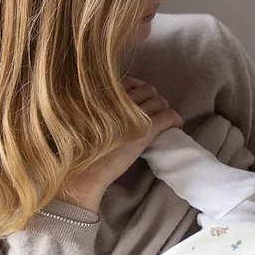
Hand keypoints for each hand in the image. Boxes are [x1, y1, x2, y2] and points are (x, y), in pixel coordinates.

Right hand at [57, 77, 182, 211]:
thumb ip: (94, 106)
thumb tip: (109, 102)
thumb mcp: (80, 118)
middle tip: (151, 113)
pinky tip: (175, 126)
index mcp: (102, 95)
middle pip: (148, 90)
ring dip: (163, 110)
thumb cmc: (78, 149)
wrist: (82, 172)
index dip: (137, 90)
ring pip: (161, 102)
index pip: (130, 82)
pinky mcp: (146, 130)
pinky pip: (169, 116)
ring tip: (161, 122)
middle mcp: (119, 100)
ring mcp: (134, 114)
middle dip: (152, 100)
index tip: (137, 101)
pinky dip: (175, 120)